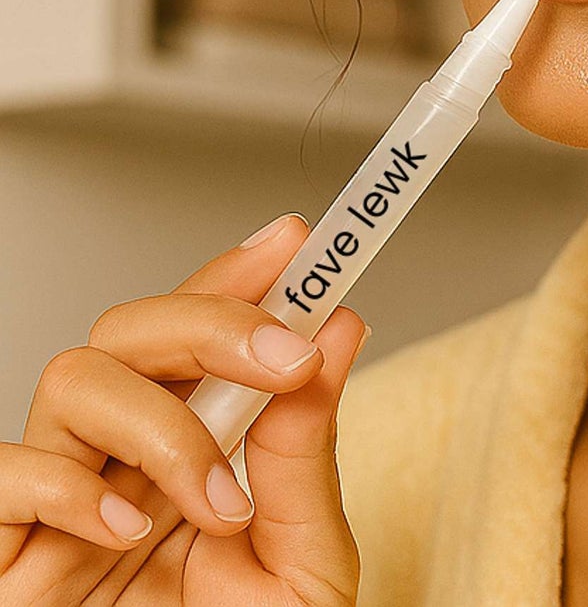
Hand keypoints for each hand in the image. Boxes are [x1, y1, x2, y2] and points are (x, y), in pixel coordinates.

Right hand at [0, 214, 367, 604]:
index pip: (201, 335)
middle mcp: (124, 464)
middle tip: (286, 350)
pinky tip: (131, 526)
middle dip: (212, 317)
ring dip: (161, 419)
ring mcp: (60, 508)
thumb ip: (312, 457)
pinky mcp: (6, 561)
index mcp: (197, 453)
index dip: (238, 275)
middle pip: (131, 329)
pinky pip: (0, 476)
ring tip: (217, 495)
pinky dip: (69, 485)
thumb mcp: (300, 564)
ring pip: (71, 378)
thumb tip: (338, 332)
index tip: (299, 239)